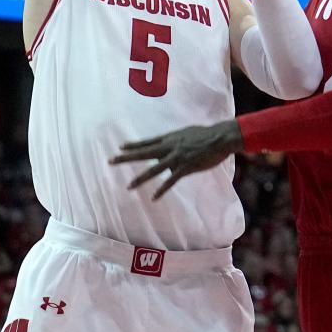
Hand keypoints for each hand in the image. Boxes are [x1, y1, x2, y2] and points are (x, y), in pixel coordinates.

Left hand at [110, 120, 243, 196]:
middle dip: (126, 158)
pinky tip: (154, 198)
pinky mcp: (185, 168)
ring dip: (140, 179)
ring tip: (129, 186)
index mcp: (170, 138)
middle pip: (144, 153)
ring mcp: (176, 158)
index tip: (120, 147)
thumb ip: (177, 142)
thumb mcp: (187, 134)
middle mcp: (169, 147)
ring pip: (154, 169)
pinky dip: (162, 190)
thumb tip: (173, 150)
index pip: (147, 142)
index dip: (133, 145)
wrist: (220, 138)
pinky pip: (170, 181)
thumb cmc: (207, 135)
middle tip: (111, 160)